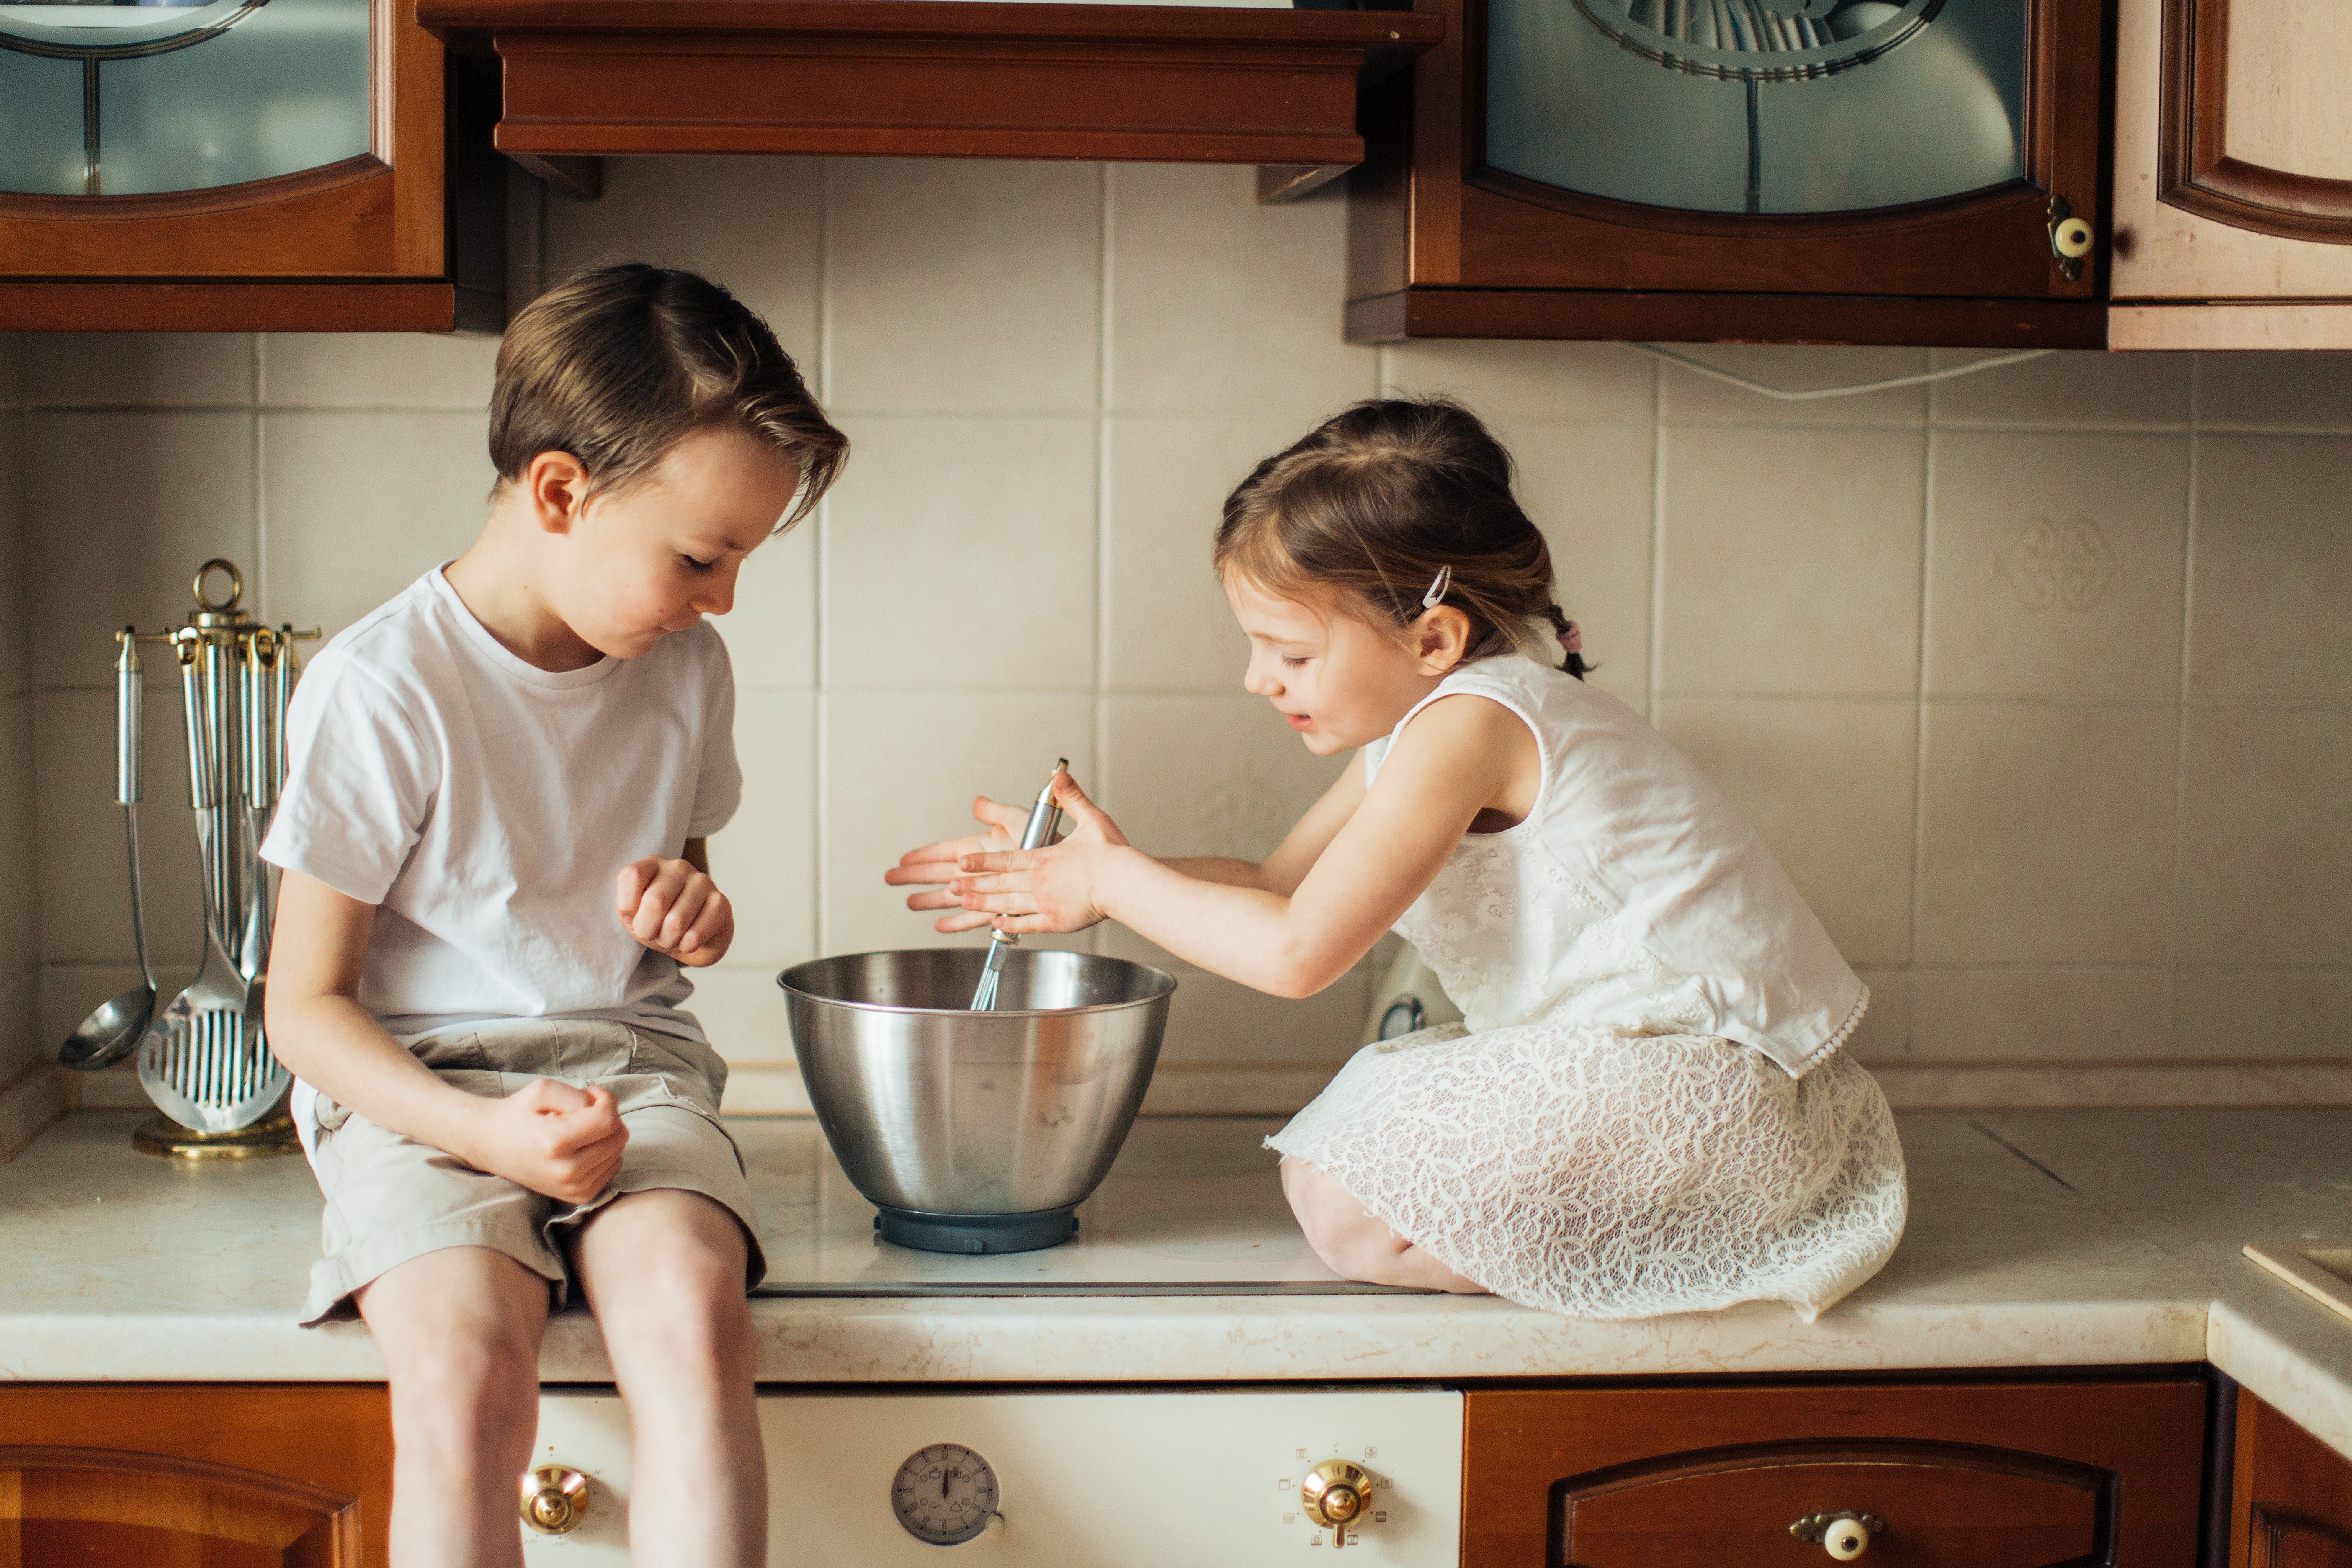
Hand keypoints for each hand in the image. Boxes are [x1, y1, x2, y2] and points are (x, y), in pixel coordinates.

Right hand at [461, 1078, 627, 1205]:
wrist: (490, 1145)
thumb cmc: (517, 1113)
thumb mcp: (544, 1090)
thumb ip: (579, 1096)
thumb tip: (607, 1110)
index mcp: (555, 1143)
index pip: (608, 1120)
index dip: (606, 1099)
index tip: (590, 1093)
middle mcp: (566, 1171)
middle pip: (618, 1137)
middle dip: (607, 1117)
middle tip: (583, 1110)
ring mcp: (573, 1188)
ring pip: (618, 1152)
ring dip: (605, 1135)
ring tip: (576, 1130)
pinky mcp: (578, 1196)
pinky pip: (611, 1168)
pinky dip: (603, 1153)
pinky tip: (579, 1147)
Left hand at [616, 856, 732, 966]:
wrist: (690, 939)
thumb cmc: (656, 923)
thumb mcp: (632, 915)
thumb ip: (627, 908)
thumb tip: (634, 909)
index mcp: (653, 864)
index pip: (632, 875)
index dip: (627, 906)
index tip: (632, 917)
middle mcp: (678, 867)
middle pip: (655, 903)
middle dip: (648, 930)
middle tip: (653, 934)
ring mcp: (703, 882)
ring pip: (676, 922)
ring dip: (668, 940)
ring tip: (671, 937)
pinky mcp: (721, 902)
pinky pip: (695, 934)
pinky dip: (686, 946)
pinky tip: (688, 941)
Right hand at [884, 792, 1040, 933]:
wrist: (1063, 866)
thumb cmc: (1046, 840)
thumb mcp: (1017, 819)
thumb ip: (994, 812)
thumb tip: (976, 803)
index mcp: (980, 847)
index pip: (943, 851)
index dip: (922, 855)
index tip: (904, 858)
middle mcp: (979, 869)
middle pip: (939, 873)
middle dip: (914, 876)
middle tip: (891, 877)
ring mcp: (987, 888)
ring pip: (951, 896)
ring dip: (930, 899)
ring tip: (910, 902)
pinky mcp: (998, 907)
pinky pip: (973, 917)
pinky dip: (957, 922)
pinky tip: (940, 925)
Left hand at [946, 772, 1130, 935]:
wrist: (1128, 884)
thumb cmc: (1113, 854)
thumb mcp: (1092, 819)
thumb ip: (1072, 798)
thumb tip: (1059, 778)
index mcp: (1045, 858)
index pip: (1006, 859)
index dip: (982, 861)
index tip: (962, 861)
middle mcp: (1040, 882)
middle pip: (1000, 883)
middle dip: (974, 884)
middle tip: (952, 885)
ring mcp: (1046, 903)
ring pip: (1007, 904)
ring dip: (984, 903)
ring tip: (964, 902)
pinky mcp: (1056, 921)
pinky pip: (1026, 925)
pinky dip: (1009, 925)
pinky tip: (996, 925)